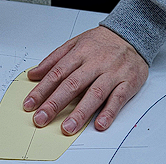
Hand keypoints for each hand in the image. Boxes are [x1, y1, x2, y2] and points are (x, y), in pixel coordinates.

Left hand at [22, 26, 148, 134]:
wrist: (135, 33)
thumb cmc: (102, 43)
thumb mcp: (75, 43)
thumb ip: (54, 60)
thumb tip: (33, 74)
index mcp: (80, 53)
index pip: (57, 73)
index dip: (42, 90)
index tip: (30, 105)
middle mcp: (96, 63)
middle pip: (72, 85)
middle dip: (55, 104)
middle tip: (41, 119)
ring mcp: (112, 73)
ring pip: (95, 94)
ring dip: (80, 113)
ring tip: (67, 128)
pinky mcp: (128, 82)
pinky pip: (118, 99)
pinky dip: (109, 112)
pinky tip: (100, 124)